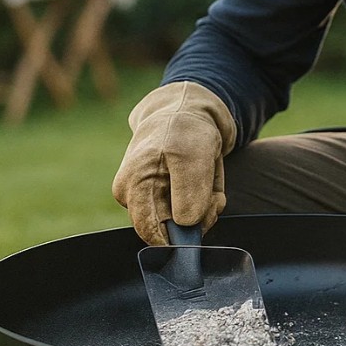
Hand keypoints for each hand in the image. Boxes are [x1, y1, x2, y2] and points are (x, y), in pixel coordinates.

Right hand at [112, 81, 236, 244]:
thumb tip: (185, 225)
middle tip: (213, 196)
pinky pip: (188, 214)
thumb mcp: (193, 157)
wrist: (185, 110)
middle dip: (198, 217)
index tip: (205, 214)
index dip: (181, 234)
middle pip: (169, 232)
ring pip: (182, 224)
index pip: (151, 233)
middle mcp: (133, 196)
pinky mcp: (162, 197)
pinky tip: (207, 185)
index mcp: (132, 186)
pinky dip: (205, 203)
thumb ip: (189, 194)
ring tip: (209, 183)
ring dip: (204, 209)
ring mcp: (146, 197)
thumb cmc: (186, 129)